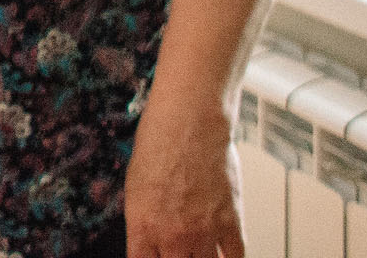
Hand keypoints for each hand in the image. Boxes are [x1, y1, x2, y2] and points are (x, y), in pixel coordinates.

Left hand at [125, 98, 244, 257]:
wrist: (189, 122)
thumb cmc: (158, 146)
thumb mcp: (135, 187)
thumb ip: (144, 223)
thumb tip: (151, 244)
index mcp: (143, 227)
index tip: (156, 257)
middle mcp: (173, 236)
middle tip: (179, 251)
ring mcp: (204, 232)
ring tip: (199, 252)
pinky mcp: (231, 223)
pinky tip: (224, 255)